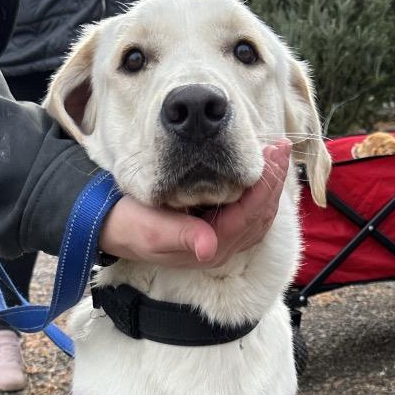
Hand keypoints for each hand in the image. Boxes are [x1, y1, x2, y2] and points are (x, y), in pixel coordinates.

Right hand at [97, 140, 290, 268]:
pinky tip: (259, 171)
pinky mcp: (216, 230)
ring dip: (269, 185)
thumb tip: (209, 248)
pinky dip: (258, 191)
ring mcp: (221, 241)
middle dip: (273, 181)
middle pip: (260, 215)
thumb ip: (182, 237)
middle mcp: (221, 247)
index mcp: (209, 247)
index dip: (265, 186)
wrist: (112, 227)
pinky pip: (248, 213)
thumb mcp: (151, 230)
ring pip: (258, 215)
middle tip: (282, 146)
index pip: (249, 216)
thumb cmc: (130, 224)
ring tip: (276, 154)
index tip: (273, 152)